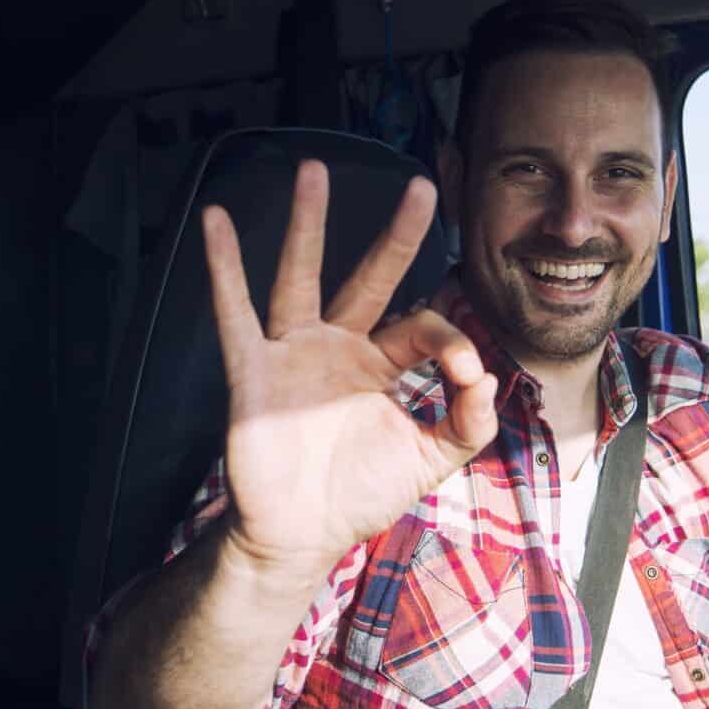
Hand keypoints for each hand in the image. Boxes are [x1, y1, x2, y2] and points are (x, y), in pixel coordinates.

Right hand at [204, 160, 498, 582]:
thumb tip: (491, 378)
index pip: (422, 329)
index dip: (452, 343)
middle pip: (370, 278)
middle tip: (423, 187)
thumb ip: (467, 424)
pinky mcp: (253, 371)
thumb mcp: (428, 460)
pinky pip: (236, 313)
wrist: (298, 539)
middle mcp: (338, 347)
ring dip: (307, 224)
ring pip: (301, 277)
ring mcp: (293, 354)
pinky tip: (217, 222)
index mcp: (380, 365)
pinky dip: (224, 268)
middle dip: (396, 235)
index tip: (466, 373)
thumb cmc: (359, 496)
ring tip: (312, 168)